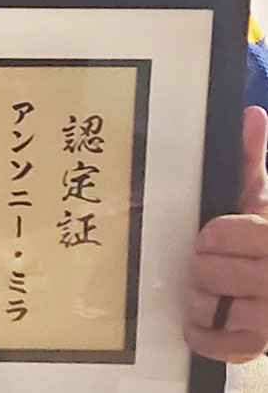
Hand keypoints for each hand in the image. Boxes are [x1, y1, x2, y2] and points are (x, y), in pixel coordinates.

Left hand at [184, 106, 267, 362]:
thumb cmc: (267, 238)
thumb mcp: (262, 200)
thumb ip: (253, 160)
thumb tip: (251, 114)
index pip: (216, 235)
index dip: (212, 235)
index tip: (215, 235)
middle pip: (206, 270)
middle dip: (203, 266)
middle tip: (210, 264)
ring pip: (207, 306)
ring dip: (200, 298)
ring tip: (209, 290)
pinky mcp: (259, 348)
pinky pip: (216, 344)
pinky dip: (203, 335)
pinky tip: (202, 323)